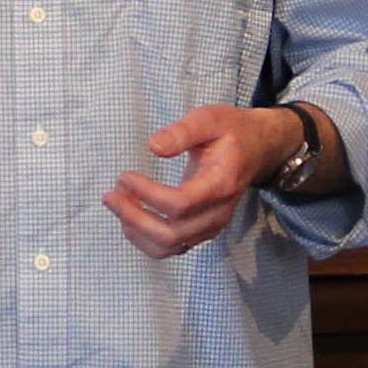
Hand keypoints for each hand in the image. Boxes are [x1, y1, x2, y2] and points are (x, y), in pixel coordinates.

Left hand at [102, 105, 299, 259]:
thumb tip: (153, 146)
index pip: (180, 204)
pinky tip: (129, 217)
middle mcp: (218, 213)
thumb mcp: (210, 118)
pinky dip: (144, 239)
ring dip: (136, 230)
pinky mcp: (201, 231)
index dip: (148, 194)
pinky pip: (170, 248)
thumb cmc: (231, 132)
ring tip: (116, 205)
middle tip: (110, 195)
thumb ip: (183, 131)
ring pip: (169, 246)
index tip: (125, 176)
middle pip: (172, 233)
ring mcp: (210, 226)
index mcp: (221, 184)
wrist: (257, 149)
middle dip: (134, 217)